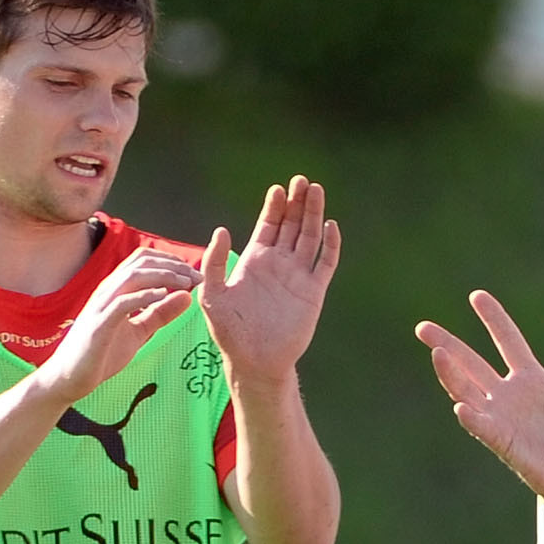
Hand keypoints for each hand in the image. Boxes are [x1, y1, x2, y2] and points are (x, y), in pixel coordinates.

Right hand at [35, 249, 199, 407]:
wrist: (70, 378)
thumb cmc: (101, 354)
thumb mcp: (139, 332)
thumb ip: (160, 314)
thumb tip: (186, 296)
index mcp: (116, 290)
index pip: (143, 261)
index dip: (171, 261)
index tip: (194, 273)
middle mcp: (107, 291)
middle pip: (141, 262)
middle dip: (173, 265)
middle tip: (197, 276)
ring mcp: (102, 306)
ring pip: (133, 276)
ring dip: (164, 275)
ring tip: (186, 281)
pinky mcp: (99, 324)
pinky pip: (123, 302)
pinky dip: (144, 295)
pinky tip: (163, 295)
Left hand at [201, 177, 339, 385]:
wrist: (255, 362)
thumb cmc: (230, 332)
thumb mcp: (212, 296)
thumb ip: (214, 263)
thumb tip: (222, 230)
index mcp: (255, 260)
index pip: (268, 225)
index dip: (273, 206)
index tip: (277, 189)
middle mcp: (279, 264)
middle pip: (292, 224)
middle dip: (296, 202)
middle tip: (300, 180)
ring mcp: (298, 276)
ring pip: (309, 237)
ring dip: (313, 214)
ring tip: (315, 190)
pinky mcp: (314, 291)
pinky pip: (325, 264)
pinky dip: (330, 245)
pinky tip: (331, 226)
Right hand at [415, 289, 543, 512]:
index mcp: (531, 381)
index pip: (507, 343)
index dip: (494, 321)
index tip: (476, 297)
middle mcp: (510, 396)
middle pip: (472, 364)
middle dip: (448, 345)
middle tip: (422, 327)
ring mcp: (502, 419)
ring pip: (468, 390)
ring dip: (451, 374)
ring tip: (435, 354)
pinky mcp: (503, 443)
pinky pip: (483, 427)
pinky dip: (472, 417)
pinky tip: (460, 405)